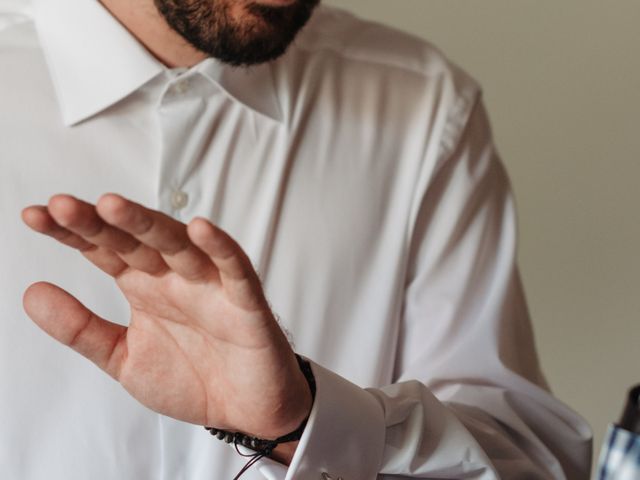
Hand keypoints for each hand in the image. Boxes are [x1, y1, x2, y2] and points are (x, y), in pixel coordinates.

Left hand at [21, 194, 311, 446]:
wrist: (245, 410)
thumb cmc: (193, 379)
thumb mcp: (123, 358)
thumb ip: (81, 328)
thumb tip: (31, 293)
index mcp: (145, 287)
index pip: (104, 250)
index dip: (72, 233)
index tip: (34, 217)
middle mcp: (174, 279)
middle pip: (135, 240)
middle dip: (101, 222)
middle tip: (63, 206)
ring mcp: (209, 286)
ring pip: (178, 245)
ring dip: (148, 225)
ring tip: (112, 207)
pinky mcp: (244, 301)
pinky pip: (234, 268)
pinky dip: (219, 248)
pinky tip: (199, 229)